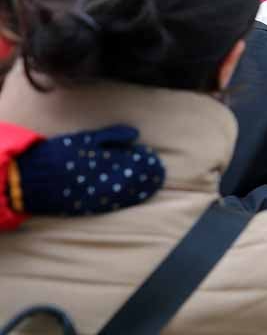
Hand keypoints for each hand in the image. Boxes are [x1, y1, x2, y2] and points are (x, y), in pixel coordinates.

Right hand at [15, 126, 164, 217]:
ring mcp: (97, 194)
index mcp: (104, 159)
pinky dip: (129, 199)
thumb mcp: (84, 139)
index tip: (155, 157)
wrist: (30, 179)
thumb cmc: (58, 153)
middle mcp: (104, 178)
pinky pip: (114, 204)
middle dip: (149, 175)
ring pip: (128, 192)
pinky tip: (139, 196)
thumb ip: (111, 136)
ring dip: (143, 188)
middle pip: (134, 177)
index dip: (147, 160)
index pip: (134, 161)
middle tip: (160, 172)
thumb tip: (135, 134)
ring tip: (155, 184)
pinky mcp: (89, 206)